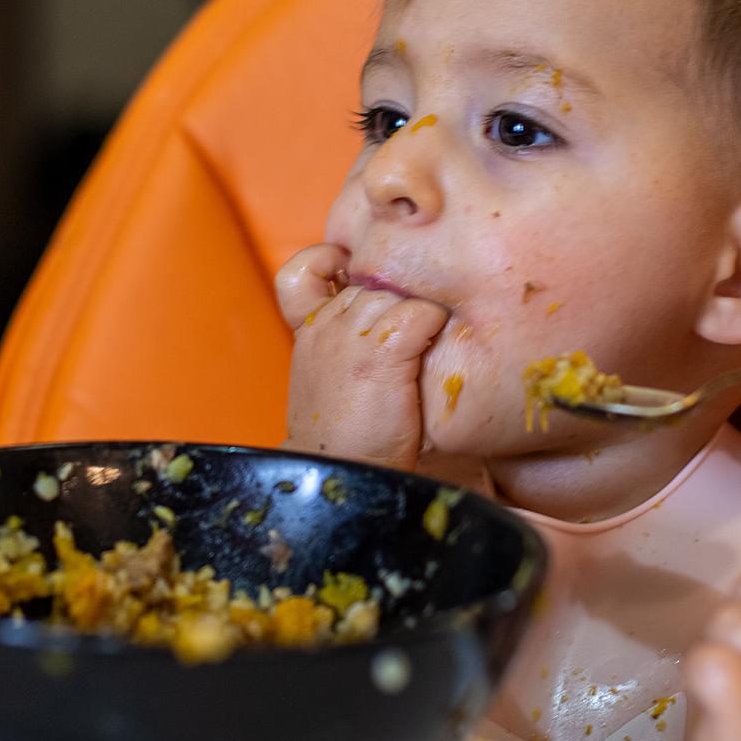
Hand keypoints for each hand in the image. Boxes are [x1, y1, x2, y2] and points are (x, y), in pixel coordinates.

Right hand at [275, 243, 449, 471]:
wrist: (347, 477)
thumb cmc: (350, 437)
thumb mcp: (330, 379)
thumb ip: (344, 341)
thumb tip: (388, 311)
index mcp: (307, 331)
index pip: (304, 269)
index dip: (329, 262)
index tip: (350, 276)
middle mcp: (326, 325)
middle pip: (373, 280)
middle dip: (398, 299)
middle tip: (414, 337)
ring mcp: (352, 334)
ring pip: (399, 291)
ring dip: (420, 316)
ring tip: (426, 351)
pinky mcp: (384, 348)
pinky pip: (422, 312)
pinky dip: (436, 329)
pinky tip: (433, 356)